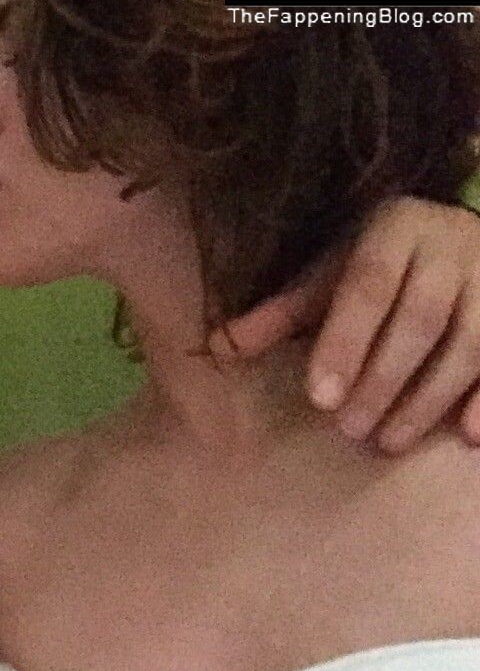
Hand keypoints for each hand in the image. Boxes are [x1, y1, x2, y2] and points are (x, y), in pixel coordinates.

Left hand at [210, 196, 479, 452]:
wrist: (455, 229)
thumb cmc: (377, 260)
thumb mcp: (328, 274)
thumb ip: (280, 313)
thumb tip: (216, 348)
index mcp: (395, 228)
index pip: (367, 287)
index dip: (343, 343)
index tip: (319, 397)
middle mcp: (453, 245)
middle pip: (420, 321)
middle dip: (382, 380)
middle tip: (348, 429)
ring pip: (471, 343)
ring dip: (428, 399)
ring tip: (387, 442)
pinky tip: (469, 436)